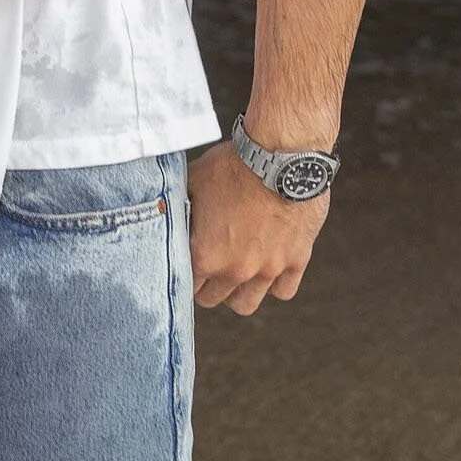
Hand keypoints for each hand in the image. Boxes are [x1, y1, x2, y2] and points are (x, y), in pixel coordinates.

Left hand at [188, 140, 328, 313]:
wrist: (280, 156)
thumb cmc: (233, 166)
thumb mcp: (192, 182)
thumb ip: (178, 207)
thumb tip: (164, 211)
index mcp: (204, 255)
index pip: (186, 286)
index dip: (186, 272)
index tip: (190, 260)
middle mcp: (235, 271)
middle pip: (213, 299)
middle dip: (209, 284)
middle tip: (211, 263)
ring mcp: (268, 269)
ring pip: (246, 304)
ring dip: (238, 291)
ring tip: (237, 270)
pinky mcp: (296, 260)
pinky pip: (283, 291)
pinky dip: (275, 283)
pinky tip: (268, 264)